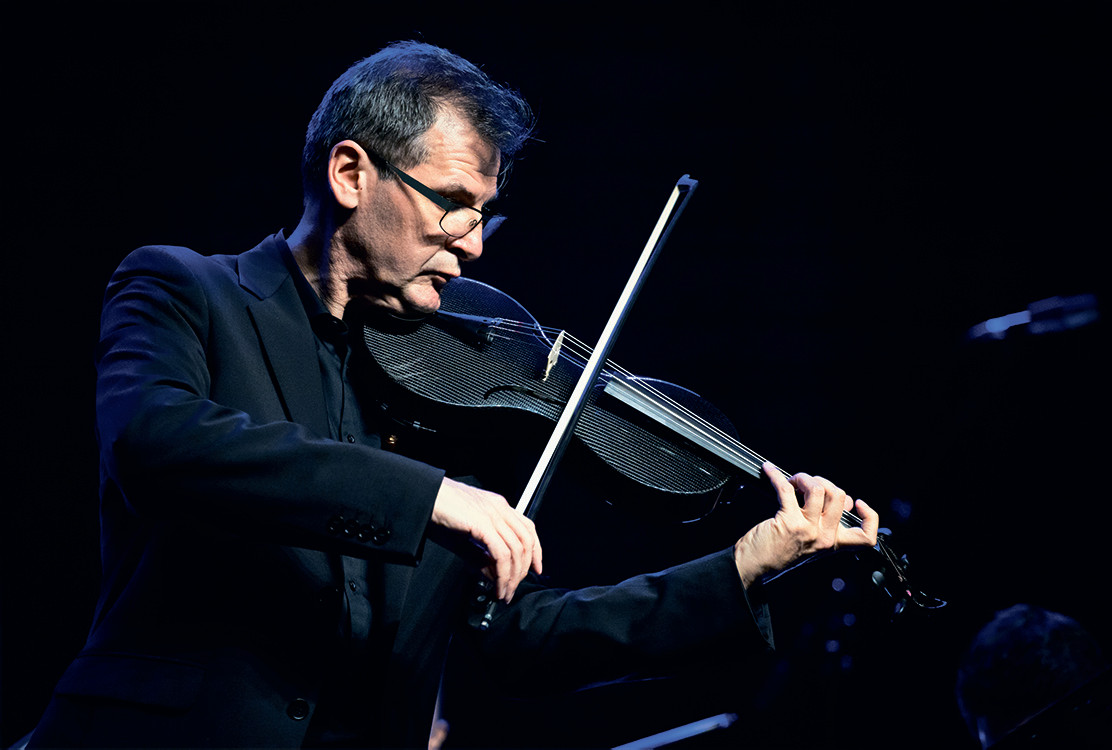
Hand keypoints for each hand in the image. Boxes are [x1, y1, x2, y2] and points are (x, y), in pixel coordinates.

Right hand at [430, 477, 542, 601]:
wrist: (423, 496)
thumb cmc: (437, 511)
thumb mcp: (463, 536)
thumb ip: (479, 555)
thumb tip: (493, 575)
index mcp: (498, 506)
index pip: (528, 529)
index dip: (536, 551)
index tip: (535, 569)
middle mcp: (499, 508)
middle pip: (526, 542)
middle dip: (523, 570)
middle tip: (512, 588)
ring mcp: (493, 514)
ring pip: (516, 550)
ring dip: (512, 577)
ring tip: (503, 592)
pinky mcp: (483, 524)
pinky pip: (501, 554)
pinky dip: (503, 574)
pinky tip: (497, 585)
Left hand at [733, 461, 878, 587]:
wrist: (753, 566)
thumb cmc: (777, 551)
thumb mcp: (810, 542)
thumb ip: (824, 524)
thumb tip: (835, 497)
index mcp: (832, 543)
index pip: (867, 537)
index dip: (870, 517)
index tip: (856, 503)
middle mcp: (823, 537)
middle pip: (839, 497)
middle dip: (822, 481)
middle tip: (807, 485)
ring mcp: (807, 530)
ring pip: (818, 489)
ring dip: (803, 478)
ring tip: (792, 481)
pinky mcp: (788, 521)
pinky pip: (786, 488)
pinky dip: (775, 476)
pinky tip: (769, 471)